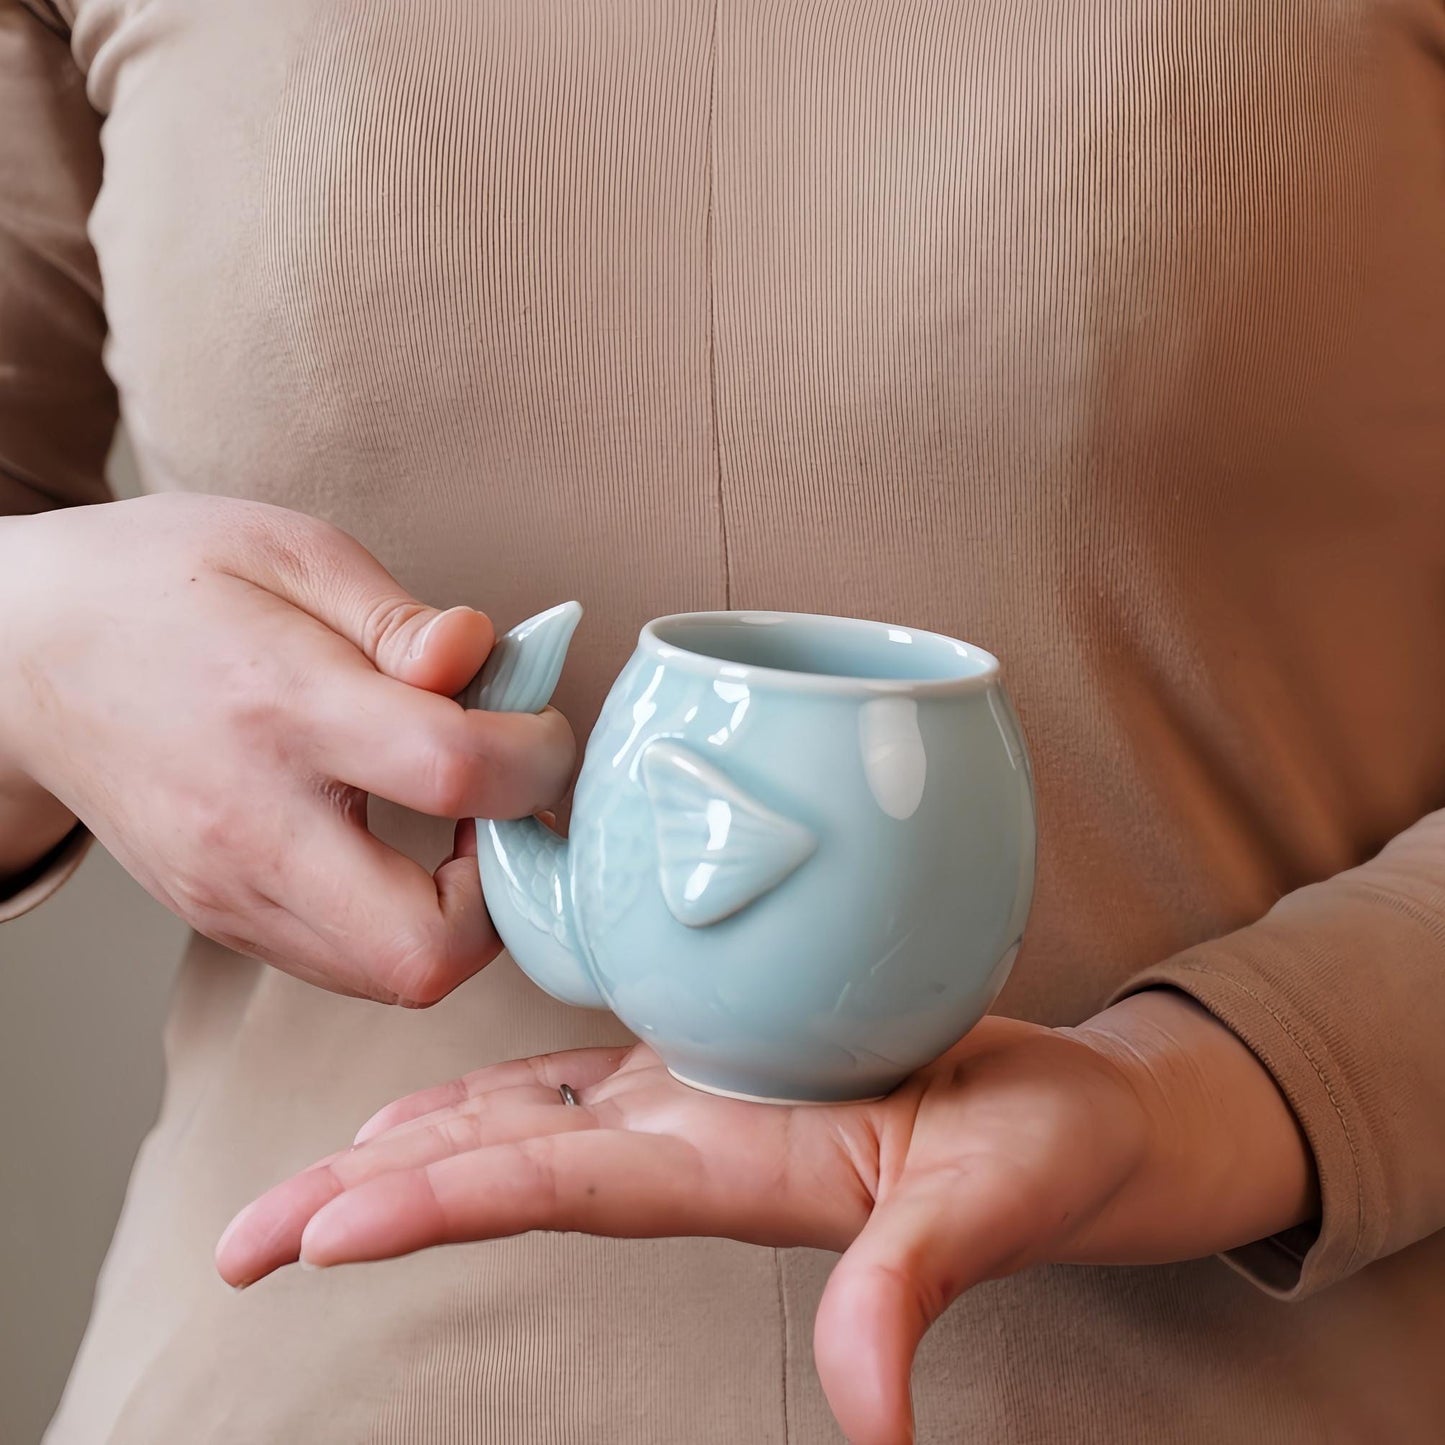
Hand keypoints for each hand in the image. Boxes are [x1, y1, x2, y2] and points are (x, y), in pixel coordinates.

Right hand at [0, 493, 573, 1001]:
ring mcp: (231, 891)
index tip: (537, 726)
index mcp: (281, 706)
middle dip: (509, 891)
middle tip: (507, 811)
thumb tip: (483, 657)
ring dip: (465, 913)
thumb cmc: (160, 583)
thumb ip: (397, 618)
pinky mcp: (223, 920)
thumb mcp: (285, 550)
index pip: (456, 770)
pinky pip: (349, 965)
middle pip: (427, 948)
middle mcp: (252, 824)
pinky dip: (407, 921)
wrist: (18, 657)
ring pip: (395, 979)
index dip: (539, 756)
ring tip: (461, 820)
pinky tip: (404, 842)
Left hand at [217, 990, 1315, 1443]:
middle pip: (499, 1170)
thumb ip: (911, 1291)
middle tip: (242, 1238)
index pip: (555, 1191)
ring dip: (410, 1144)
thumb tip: (874, 1424)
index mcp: (729, 1173)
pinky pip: (578, 1081)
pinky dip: (494, 1093)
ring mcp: (695, 1108)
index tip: (320, 1230)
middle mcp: (687, 1146)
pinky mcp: (717, 1067)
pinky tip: (431, 1100)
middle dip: (370, 1198)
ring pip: (520, 1126)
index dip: (440, 1203)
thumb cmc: (1039, 1159)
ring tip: (311, 1174)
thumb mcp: (984, 1211)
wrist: (1062, 1122)